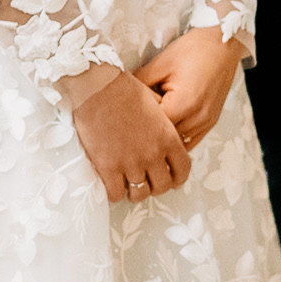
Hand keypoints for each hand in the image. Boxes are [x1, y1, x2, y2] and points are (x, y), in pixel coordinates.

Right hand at [72, 70, 192, 202]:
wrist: (98, 87)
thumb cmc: (124, 89)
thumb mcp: (154, 103)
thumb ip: (163, 122)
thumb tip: (165, 131)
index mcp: (167, 137)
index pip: (182, 170)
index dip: (177, 177)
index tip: (170, 177)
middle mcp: (153, 154)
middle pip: (162, 186)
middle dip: (155, 186)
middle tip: (146, 181)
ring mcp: (131, 163)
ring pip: (140, 194)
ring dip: (135, 192)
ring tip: (128, 184)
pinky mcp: (108, 167)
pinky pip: (116, 194)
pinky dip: (114, 192)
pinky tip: (111, 182)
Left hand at [135, 26, 244, 150]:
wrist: (223, 44)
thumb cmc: (195, 49)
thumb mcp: (162, 62)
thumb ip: (141, 82)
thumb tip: (123, 94)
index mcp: (185, 103)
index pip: (154, 127)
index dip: (140, 122)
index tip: (129, 114)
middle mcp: (198, 118)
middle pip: (166, 140)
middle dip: (151, 133)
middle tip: (136, 123)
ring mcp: (207, 122)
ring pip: (179, 144)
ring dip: (165, 138)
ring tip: (151, 126)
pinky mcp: (211, 121)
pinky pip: (191, 140)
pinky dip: (177, 137)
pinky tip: (167, 126)